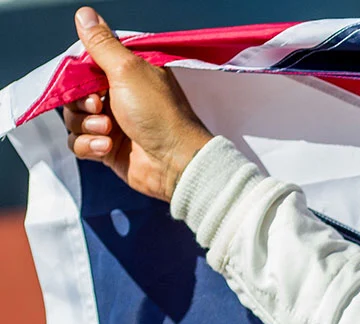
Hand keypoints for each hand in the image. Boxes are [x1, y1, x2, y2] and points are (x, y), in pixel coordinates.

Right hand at [61, 6, 212, 201]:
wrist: (176, 163)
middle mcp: (119, 97)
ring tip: (109, 129)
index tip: (87, 80)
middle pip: (74, 93)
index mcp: (127, 74)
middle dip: (81, 102)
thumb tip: (85, 13)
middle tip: (100, 106)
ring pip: (73, 119)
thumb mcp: (128, 70)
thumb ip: (102, 44)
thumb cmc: (158, 114)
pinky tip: (107, 147)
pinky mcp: (107, 148)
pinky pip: (78, 143)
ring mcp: (113, 123)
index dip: (79, 74)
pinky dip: (89, 145)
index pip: (86, 66)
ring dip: (86, 124)